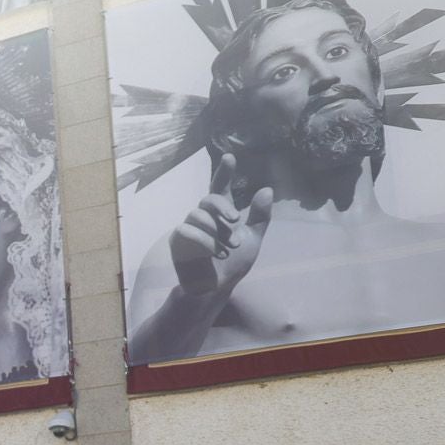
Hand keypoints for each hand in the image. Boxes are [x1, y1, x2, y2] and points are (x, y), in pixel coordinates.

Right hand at [169, 154, 273, 296]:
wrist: (217, 287)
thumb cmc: (234, 263)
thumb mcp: (253, 238)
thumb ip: (259, 216)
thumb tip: (267, 189)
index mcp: (222, 213)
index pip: (221, 187)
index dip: (224, 172)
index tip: (229, 156)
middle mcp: (204, 216)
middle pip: (209, 198)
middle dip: (222, 207)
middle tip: (235, 219)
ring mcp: (189, 227)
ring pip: (197, 214)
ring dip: (216, 230)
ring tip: (228, 247)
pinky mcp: (177, 241)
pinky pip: (186, 230)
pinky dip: (203, 240)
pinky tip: (215, 253)